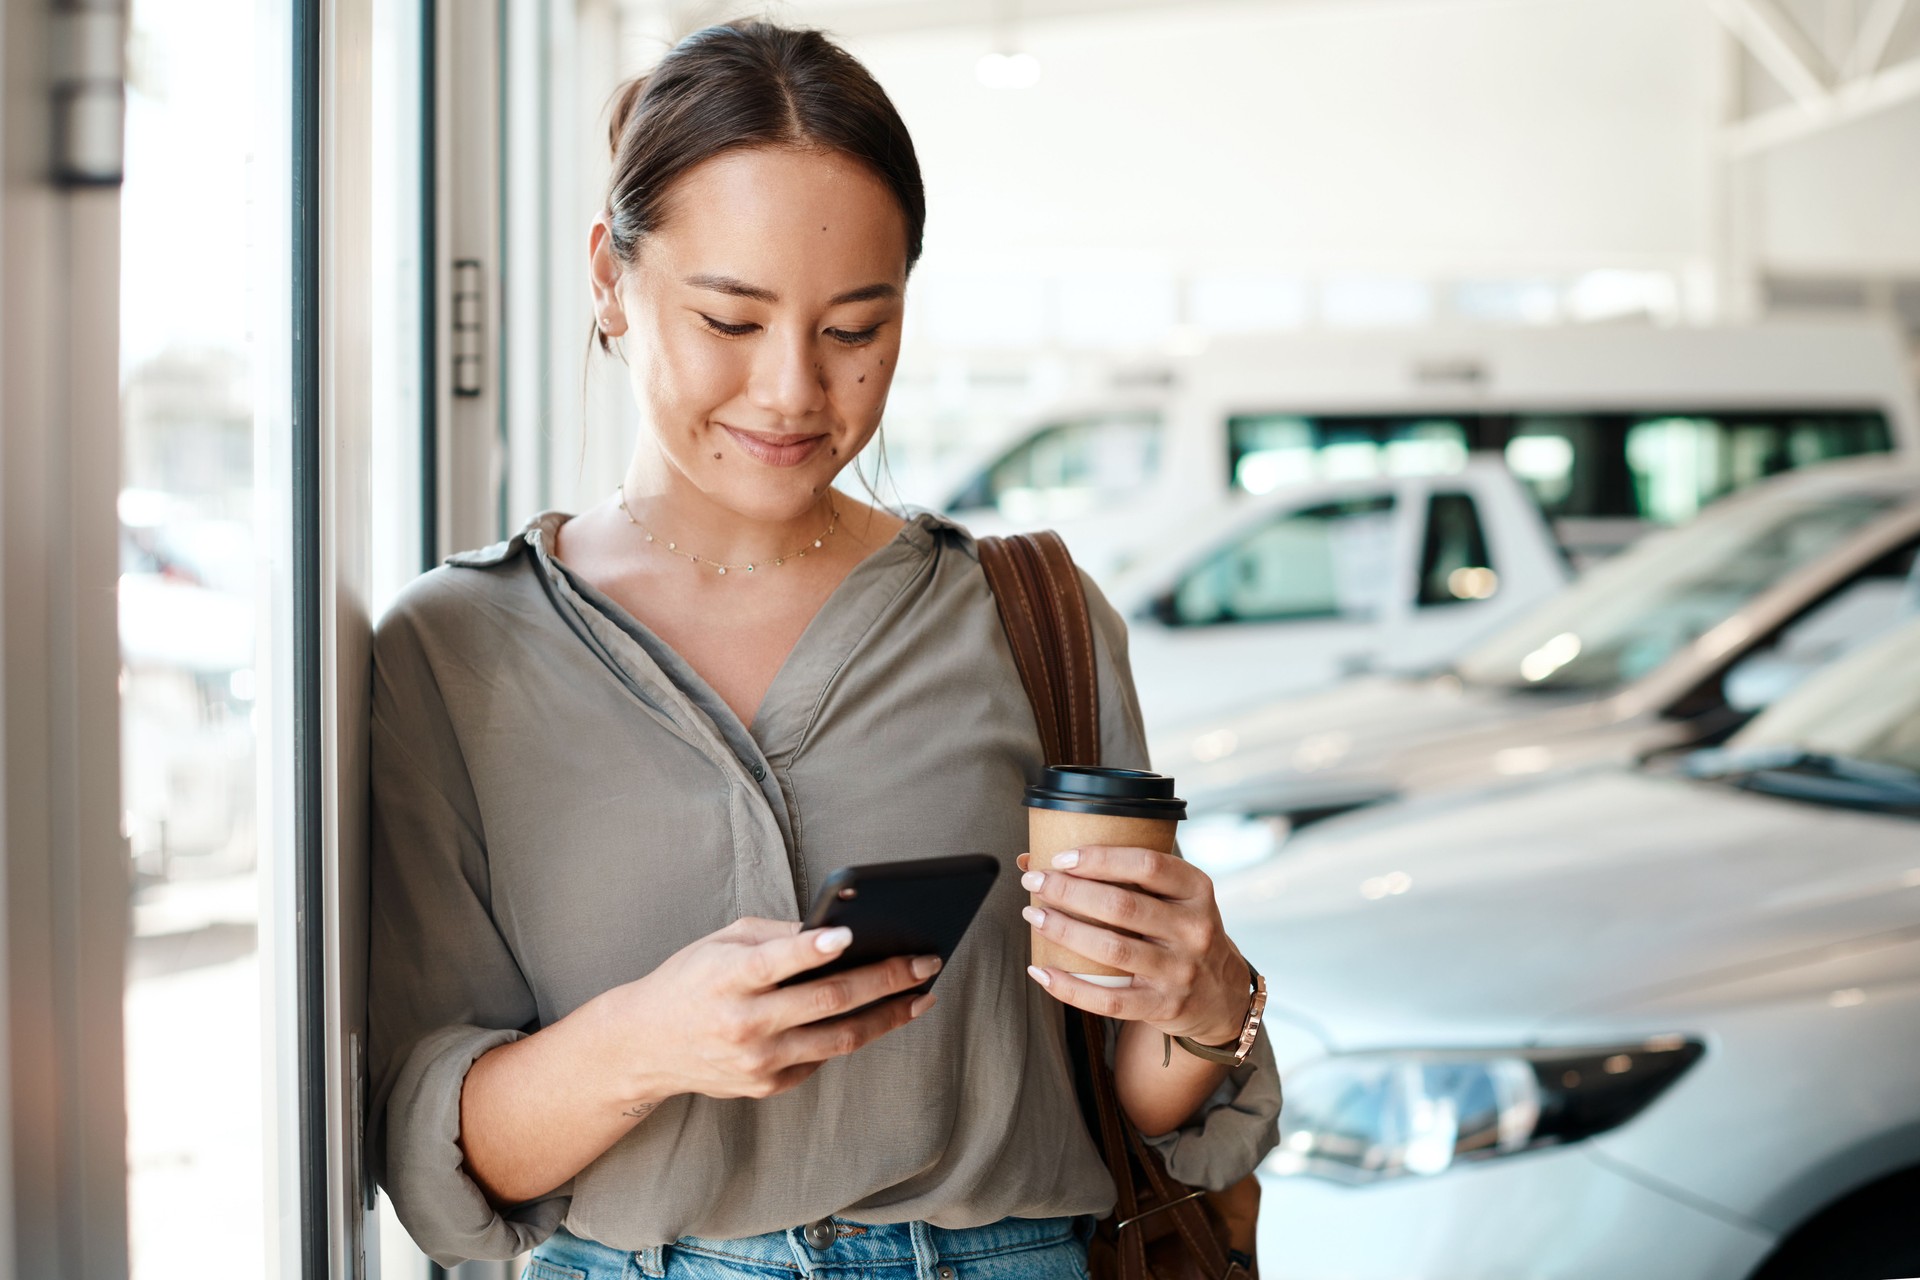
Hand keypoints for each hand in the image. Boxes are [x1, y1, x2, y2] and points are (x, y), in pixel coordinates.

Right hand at [595, 916, 937, 1107]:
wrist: (646, 1045)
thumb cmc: (693, 978)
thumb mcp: (722, 942)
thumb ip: (777, 936)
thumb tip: (841, 932)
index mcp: (726, 978)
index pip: (774, 962)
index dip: (813, 949)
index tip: (851, 934)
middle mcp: (743, 1023)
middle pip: (827, 1001)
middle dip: (885, 979)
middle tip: (926, 961)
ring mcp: (757, 1061)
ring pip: (840, 1039)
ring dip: (889, 1015)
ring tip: (922, 995)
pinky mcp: (766, 1085)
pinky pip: (822, 1058)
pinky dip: (852, 1033)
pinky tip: (879, 1015)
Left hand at [1019, 847, 1249, 1044]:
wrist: (1221, 994)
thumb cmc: (1181, 932)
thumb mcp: (1174, 898)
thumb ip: (1122, 876)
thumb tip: (1033, 858)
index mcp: (1196, 890)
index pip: (1147, 865)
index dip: (1100, 858)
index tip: (1061, 858)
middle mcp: (1193, 929)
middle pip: (1122, 905)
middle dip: (1069, 891)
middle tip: (1035, 883)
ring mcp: (1180, 970)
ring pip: (1112, 949)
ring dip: (1064, 931)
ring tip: (1034, 916)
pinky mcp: (1163, 1006)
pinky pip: (1109, 1000)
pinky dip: (1069, 986)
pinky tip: (1041, 970)